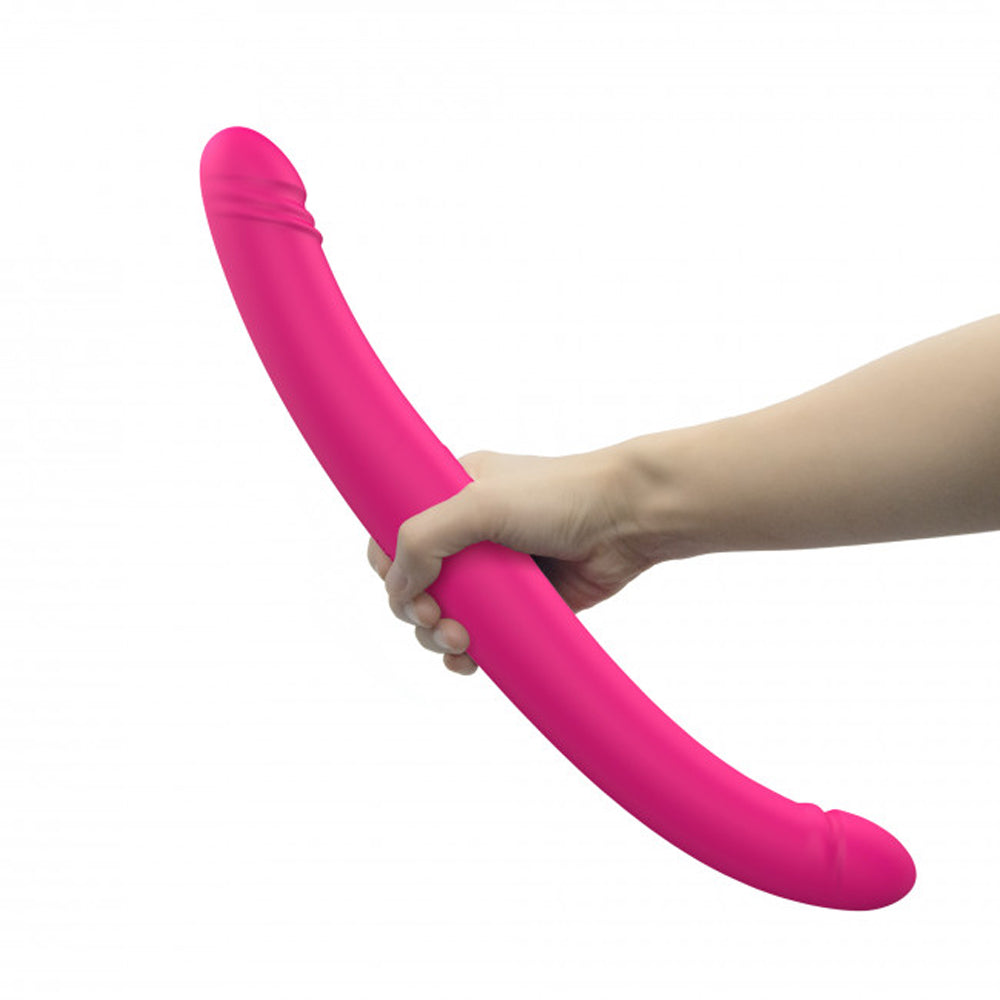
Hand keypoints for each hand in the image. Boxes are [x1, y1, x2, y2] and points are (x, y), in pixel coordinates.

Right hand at [366, 446, 654, 673]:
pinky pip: (481, 635)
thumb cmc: (558, 496)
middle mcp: (468, 532)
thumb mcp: (477, 503)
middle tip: (437, 619)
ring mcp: (494, 570)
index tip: (406, 588)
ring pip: (444, 614)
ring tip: (460, 641)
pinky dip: (467, 654)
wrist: (626, 519)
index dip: (390, 567)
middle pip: (416, 583)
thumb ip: (425, 538)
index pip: (396, 533)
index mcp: (451, 494)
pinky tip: (471, 660)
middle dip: (416, 610)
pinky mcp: (520, 603)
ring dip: (438, 636)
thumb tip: (398, 588)